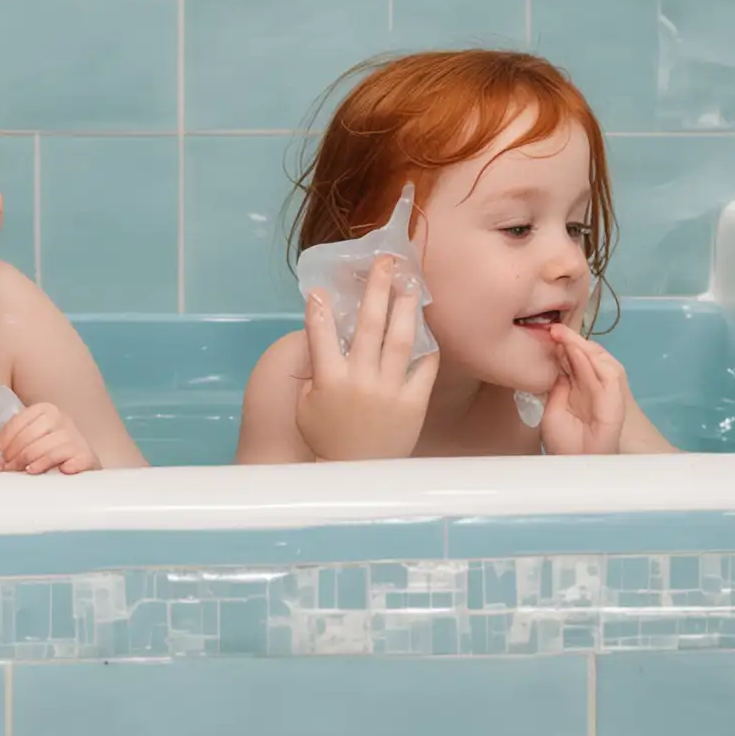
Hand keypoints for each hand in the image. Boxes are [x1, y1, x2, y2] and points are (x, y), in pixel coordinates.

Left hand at [0, 403, 99, 473]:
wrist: (84, 463)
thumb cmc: (53, 451)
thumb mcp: (34, 440)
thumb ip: (15, 445)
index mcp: (45, 410)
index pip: (19, 422)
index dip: (5, 439)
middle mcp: (61, 418)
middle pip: (30, 435)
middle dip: (14, 454)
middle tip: (6, 468)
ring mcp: (74, 435)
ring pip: (45, 447)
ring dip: (30, 461)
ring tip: (23, 472)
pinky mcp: (84, 453)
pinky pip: (63, 457)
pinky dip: (51, 464)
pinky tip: (43, 471)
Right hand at [294, 255, 439, 461]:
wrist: (355, 472)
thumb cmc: (326, 436)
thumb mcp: (306, 404)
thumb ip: (314, 370)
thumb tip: (322, 335)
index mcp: (329, 380)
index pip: (321, 335)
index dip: (319, 309)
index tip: (321, 288)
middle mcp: (361, 380)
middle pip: (369, 325)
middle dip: (376, 289)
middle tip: (385, 263)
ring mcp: (390, 391)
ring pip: (400, 339)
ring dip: (405, 307)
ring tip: (410, 284)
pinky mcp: (413, 403)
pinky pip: (424, 368)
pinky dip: (427, 348)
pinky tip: (428, 329)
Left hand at [538, 324, 627, 455]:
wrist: (574, 464)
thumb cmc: (564, 443)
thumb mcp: (552, 409)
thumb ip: (557, 388)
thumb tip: (555, 366)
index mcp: (579, 390)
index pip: (574, 361)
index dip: (563, 347)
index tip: (548, 334)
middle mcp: (593, 388)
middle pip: (586, 358)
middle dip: (572, 341)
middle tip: (555, 329)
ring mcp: (605, 394)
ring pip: (600, 363)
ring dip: (584, 348)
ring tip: (567, 338)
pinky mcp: (614, 403)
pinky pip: (610, 377)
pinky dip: (597, 364)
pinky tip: (582, 354)